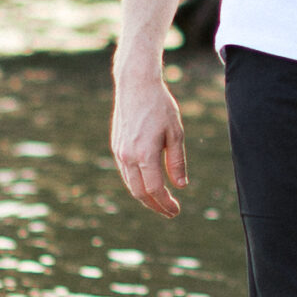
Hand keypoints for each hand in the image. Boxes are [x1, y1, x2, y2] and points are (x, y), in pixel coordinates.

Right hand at [111, 65, 187, 214]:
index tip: (176, 210)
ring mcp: (119, 152)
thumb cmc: (160, 106)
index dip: (166, 204)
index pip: (155, 189)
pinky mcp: (116, 147)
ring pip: (130, 184)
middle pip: (140, 192)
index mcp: (145, 154)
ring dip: (145, 197)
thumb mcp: (175, 133)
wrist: (135, 85)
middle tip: (170, 212)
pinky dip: (137, 183)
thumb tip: (180, 186)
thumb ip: (177, 161)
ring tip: (160, 201)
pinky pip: (126, 172)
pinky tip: (149, 183)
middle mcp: (128, 156)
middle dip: (155, 206)